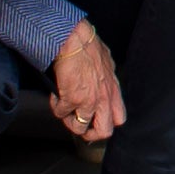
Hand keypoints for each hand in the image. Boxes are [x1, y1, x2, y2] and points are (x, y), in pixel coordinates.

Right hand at [48, 21, 125, 142]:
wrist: (74, 40)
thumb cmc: (88, 46)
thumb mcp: (106, 64)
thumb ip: (105, 79)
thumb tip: (101, 85)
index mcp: (113, 89)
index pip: (119, 118)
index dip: (106, 123)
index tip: (96, 121)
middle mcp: (103, 98)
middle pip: (103, 131)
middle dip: (90, 133)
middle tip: (80, 126)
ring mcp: (88, 101)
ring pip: (79, 128)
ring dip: (69, 122)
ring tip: (65, 110)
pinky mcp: (71, 99)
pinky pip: (60, 113)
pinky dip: (55, 107)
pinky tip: (55, 97)